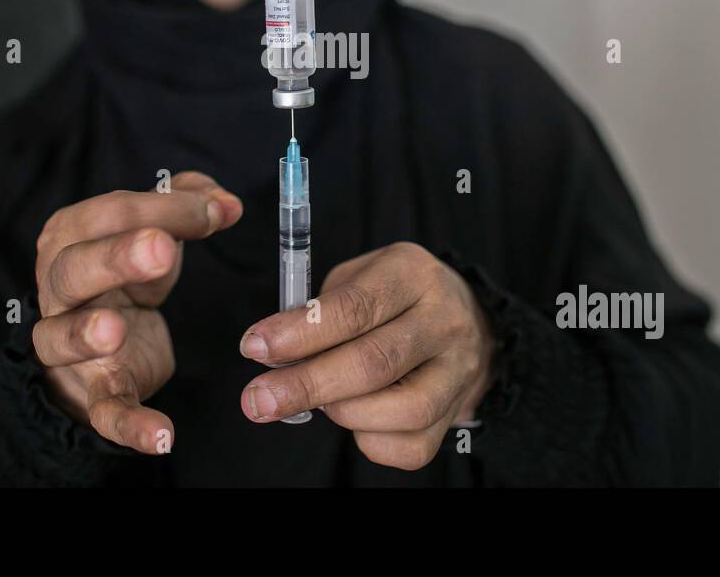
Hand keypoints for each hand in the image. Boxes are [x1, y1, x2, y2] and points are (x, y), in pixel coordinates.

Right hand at [32, 170, 242, 453]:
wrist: (97, 349)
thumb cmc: (124, 278)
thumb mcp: (150, 233)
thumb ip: (184, 205)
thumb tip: (224, 201)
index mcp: (70, 237)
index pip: (108, 214)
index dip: (163, 209)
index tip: (216, 212)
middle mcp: (57, 288)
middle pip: (74, 268)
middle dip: (117, 257)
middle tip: (164, 248)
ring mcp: (66, 344)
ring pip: (61, 337)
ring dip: (86, 334)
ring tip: (115, 331)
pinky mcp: (94, 392)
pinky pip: (106, 410)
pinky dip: (131, 426)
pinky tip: (162, 437)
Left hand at [238, 242, 495, 469]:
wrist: (465, 321)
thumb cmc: (392, 298)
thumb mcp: (358, 278)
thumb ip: (318, 310)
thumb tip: (273, 355)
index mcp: (413, 274)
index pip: (355, 307)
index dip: (300, 332)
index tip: (254, 347)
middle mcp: (444, 320)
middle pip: (374, 363)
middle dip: (307, 385)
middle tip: (258, 399)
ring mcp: (458, 370)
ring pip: (400, 411)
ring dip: (342, 413)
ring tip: (318, 401)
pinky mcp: (459, 412)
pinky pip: (411, 446)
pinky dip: (370, 440)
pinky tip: (356, 418)